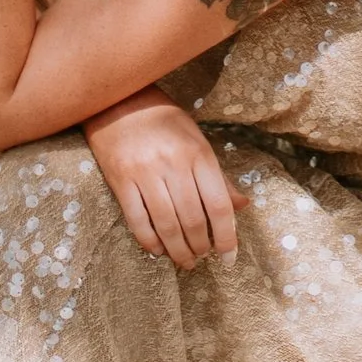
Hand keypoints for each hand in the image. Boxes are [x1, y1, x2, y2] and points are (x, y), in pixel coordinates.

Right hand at [86, 95, 246, 270]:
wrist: (119, 100)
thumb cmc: (165, 122)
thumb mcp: (198, 141)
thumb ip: (219, 177)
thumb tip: (242, 206)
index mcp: (198, 154)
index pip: (218, 205)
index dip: (226, 237)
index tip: (229, 258)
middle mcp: (173, 164)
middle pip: (192, 219)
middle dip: (200, 247)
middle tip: (202, 258)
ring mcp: (144, 173)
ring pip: (166, 224)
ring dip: (178, 250)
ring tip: (184, 261)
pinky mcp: (120, 180)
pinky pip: (137, 220)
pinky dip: (149, 241)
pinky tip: (158, 250)